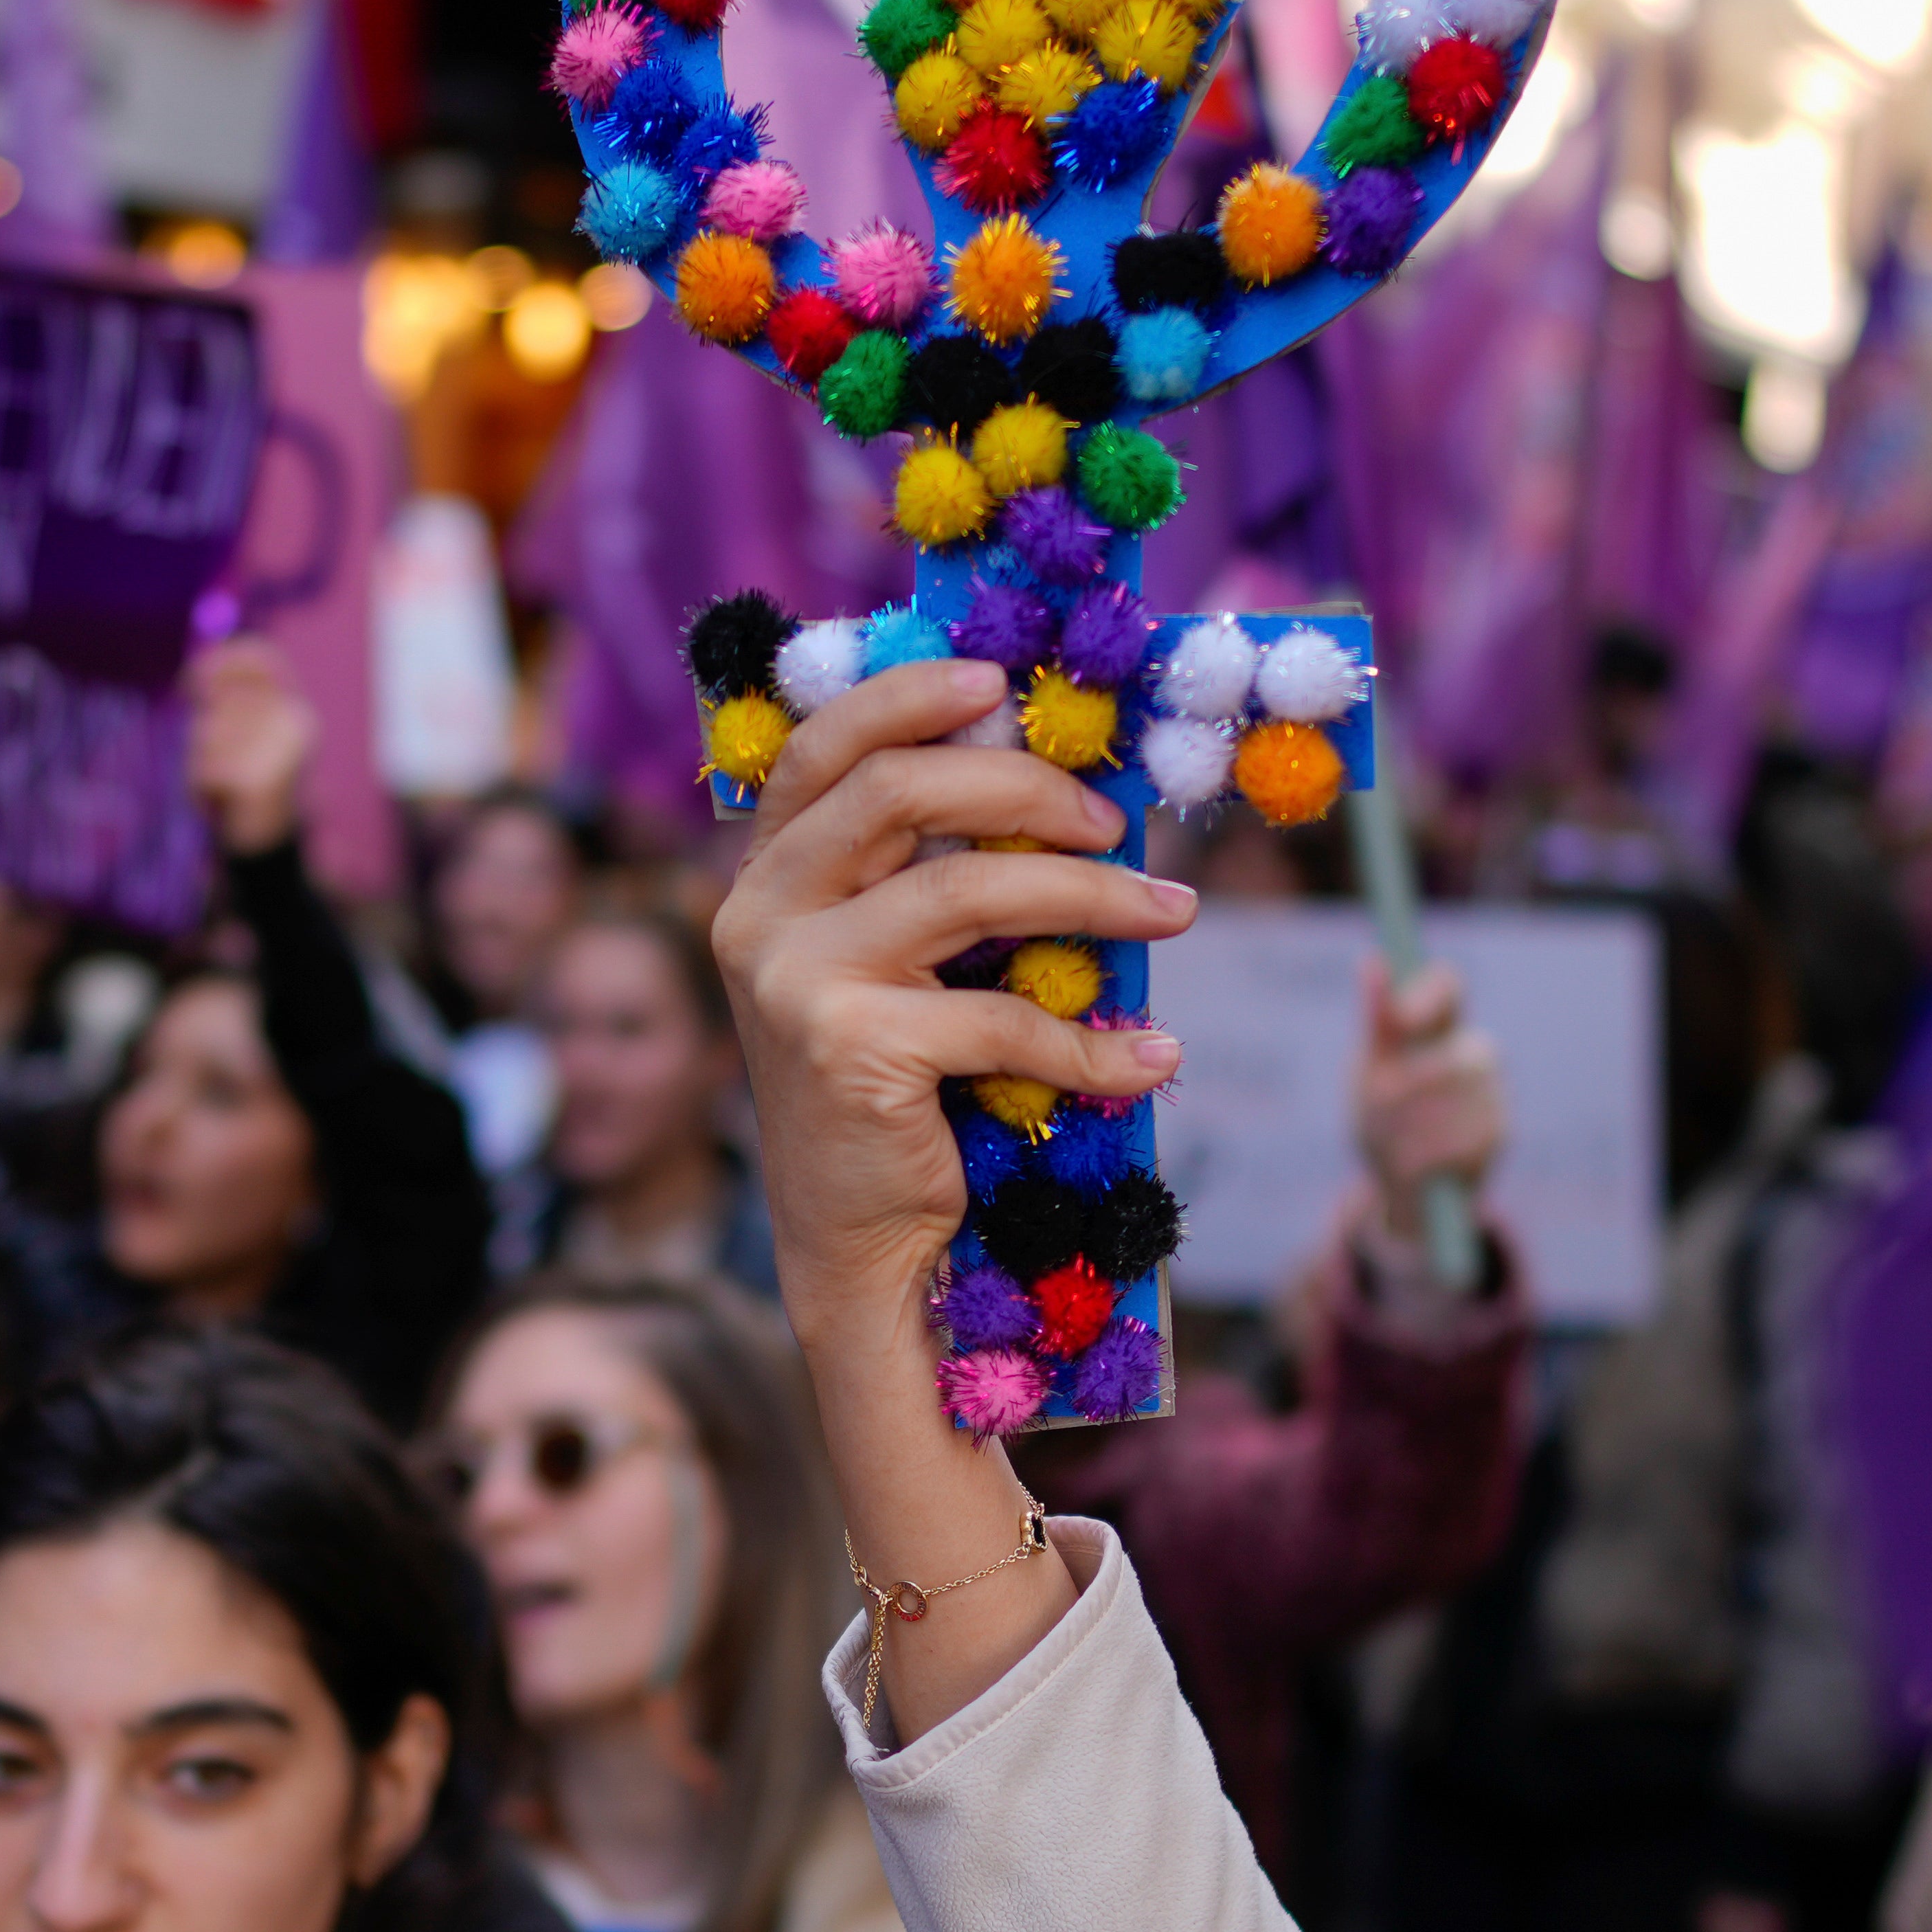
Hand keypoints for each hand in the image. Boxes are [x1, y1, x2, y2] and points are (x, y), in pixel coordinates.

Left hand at [185, 631, 312, 858]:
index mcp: (299, 710)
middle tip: (213, 758)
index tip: (190, 679)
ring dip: (199, 760)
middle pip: (222, 701)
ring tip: (220, 783)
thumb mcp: (247, 733)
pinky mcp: (258, 781)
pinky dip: (198, 787)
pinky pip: (203, 769)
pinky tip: (219, 800)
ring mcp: (282, 751)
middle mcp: (298, 724)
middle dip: (205, 730)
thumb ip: (228, 699)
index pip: (264, 659)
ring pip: (207, 734)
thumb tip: (196, 671)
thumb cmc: (252, 781)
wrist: (270, 842)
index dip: (222, 661)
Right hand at [703, 661, 1188, 1360]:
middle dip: (1027, 787)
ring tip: (1171, 911)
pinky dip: (1092, 1040)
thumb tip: (1049, 784)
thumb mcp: (890, 968)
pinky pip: (1002, 1017)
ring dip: (1090, 894)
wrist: (856, 1245)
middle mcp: (759, 918)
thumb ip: (921, 877)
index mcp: (763, 882)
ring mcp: (796, 982)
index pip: (821, 749)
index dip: (909, 697)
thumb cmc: (895, 1096)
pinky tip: (1151, 1057)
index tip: (1001, 685)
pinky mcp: (852, 1049)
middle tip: (1116, 822)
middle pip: (898, 788)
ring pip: (967, 888)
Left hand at [1353, 950, 1505, 1248]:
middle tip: (1382, 1101)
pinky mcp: (1501, 1129)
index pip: (1447, 988)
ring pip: (1460, 1095)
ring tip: (1393, 1141)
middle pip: (1455, 1049)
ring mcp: (1493, 1089)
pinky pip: (1466, 1136)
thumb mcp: (1366, 1073)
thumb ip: (1376, 1022)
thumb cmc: (1380, 1120)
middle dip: (1414, 1082)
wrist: (1404, 1190)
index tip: (1404, 1015)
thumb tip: (1370, 960)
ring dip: (1416, 1122)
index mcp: (1436, 1028)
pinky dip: (1432, 1153)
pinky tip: (1416, 1162)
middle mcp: (1471, 1050)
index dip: (1431, 995)